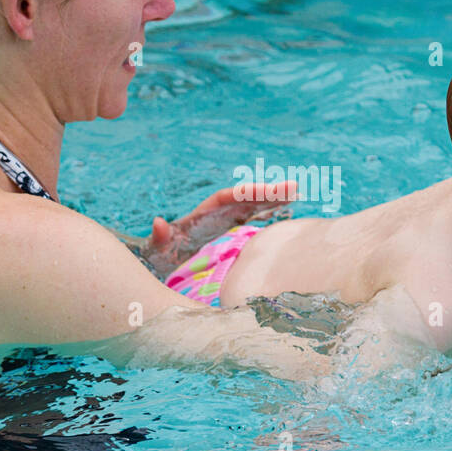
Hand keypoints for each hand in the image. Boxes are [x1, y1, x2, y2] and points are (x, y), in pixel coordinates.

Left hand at [143, 181, 295, 275]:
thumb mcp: (155, 249)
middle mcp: (214, 214)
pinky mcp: (227, 232)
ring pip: (250, 206)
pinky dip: (266, 212)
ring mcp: (222, 222)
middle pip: (243, 198)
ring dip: (271, 199)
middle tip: (295, 186)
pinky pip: (249, 218)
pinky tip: (283, 210)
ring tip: (296, 192)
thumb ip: (159, 237)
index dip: (246, 193)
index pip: (226, 198)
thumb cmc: (156, 257)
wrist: (157, 264)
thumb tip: (157, 222)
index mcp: (201, 215)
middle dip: (267, 192)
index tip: (267, 191)